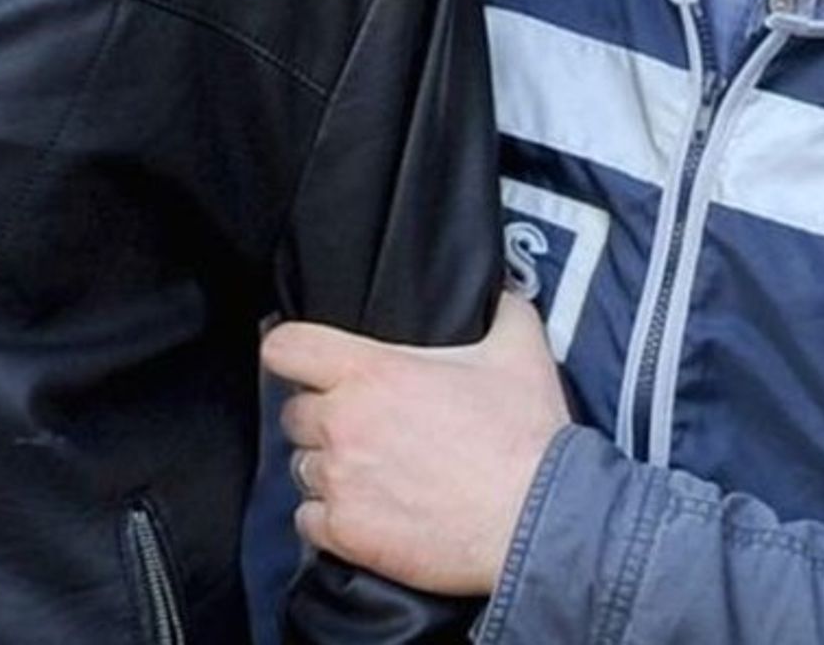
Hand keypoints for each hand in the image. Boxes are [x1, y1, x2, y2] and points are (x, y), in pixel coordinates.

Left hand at [261, 292, 569, 595]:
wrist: (536, 522)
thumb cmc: (526, 438)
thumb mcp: (521, 351)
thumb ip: (501, 308)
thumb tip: (495, 292)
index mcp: (372, 373)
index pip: (286, 347)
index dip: (293, 350)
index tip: (308, 362)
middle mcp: (344, 424)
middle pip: (294, 412)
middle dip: (326, 417)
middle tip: (370, 427)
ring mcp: (340, 481)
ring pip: (302, 468)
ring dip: (332, 468)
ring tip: (379, 474)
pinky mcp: (345, 532)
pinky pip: (308, 519)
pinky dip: (332, 517)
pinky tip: (372, 511)